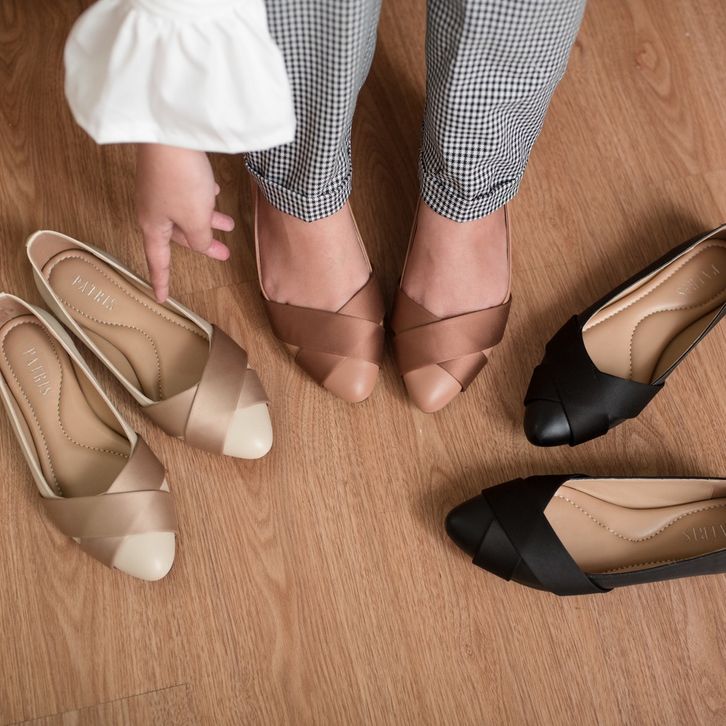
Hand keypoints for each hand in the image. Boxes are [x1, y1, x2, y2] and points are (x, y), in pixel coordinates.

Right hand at [135, 144, 233, 301]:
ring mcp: (160, 189)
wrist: (169, 131)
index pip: (158, 261)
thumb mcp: (195, 218)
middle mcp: (153, 210)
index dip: (161, 280)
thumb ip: (200, 237)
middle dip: (202, 244)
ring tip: (229, 223)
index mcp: (154, 226)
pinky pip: (187, 192)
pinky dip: (201, 197)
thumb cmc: (180, 179)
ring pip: (186, 212)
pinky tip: (214, 192)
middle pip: (179, 235)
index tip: (161, 297)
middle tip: (225, 254)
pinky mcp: (170, 170)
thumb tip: (202, 243)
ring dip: (208, 220)